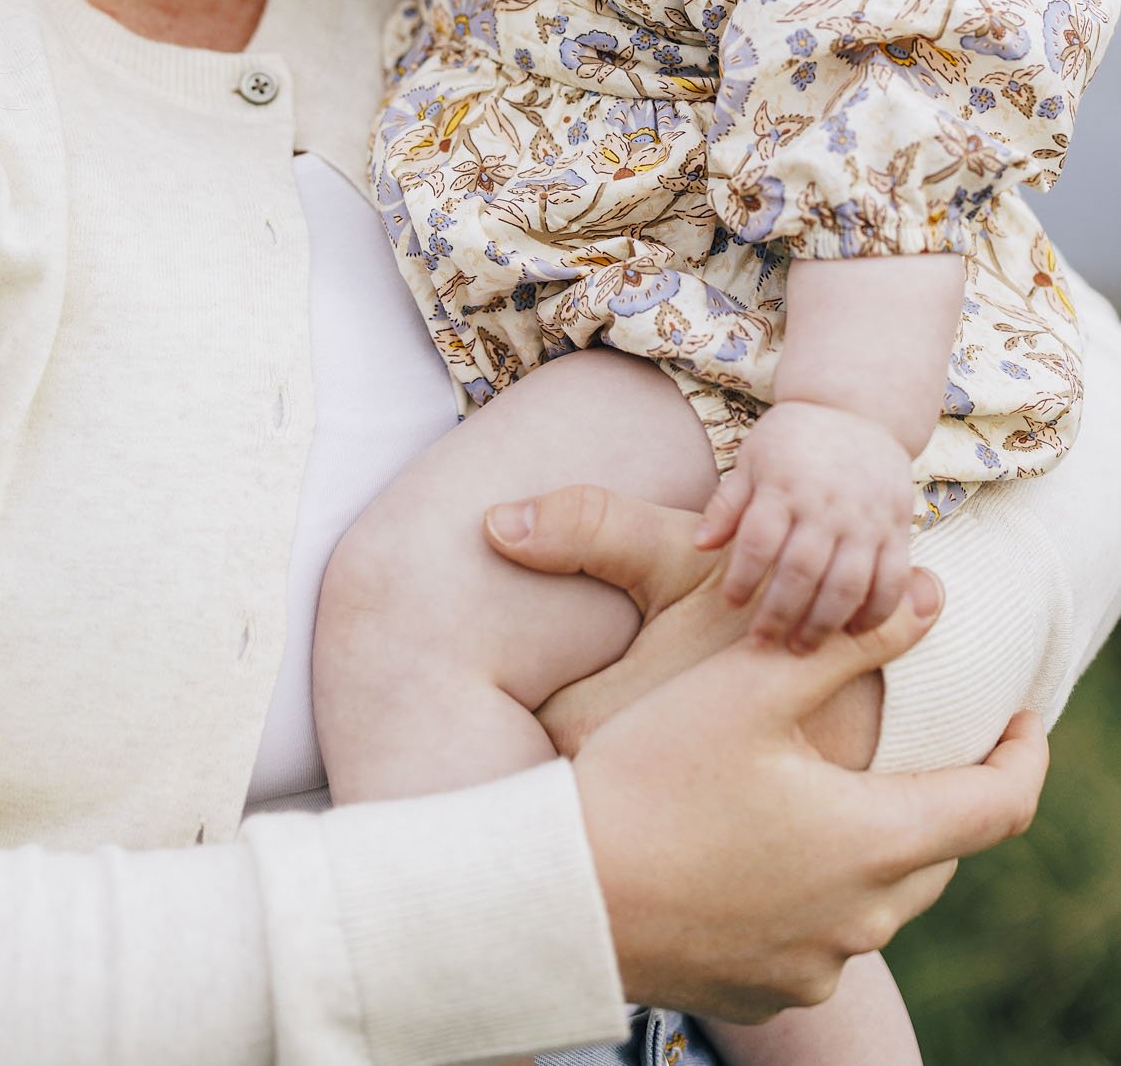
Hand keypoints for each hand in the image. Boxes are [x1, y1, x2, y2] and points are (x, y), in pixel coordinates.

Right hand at [486, 484, 1045, 1021]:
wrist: (561, 894)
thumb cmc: (652, 775)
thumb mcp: (751, 687)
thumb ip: (850, 640)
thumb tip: (933, 596)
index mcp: (875, 841)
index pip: (999, 806)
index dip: (1024, 756)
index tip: (1024, 717)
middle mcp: (862, 919)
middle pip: (938, 851)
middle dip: (939, 792)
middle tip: (913, 739)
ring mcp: (815, 964)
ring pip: (879, 897)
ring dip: (872, 842)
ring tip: (829, 786)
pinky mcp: (767, 989)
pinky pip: (821, 938)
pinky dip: (816, 891)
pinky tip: (762, 848)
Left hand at [696, 401, 915, 649]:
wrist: (858, 409)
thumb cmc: (794, 439)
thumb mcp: (753, 458)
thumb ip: (728, 503)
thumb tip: (700, 545)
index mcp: (784, 485)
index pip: (759, 541)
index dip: (742, 577)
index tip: (731, 603)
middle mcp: (827, 504)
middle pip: (801, 571)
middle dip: (779, 613)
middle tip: (762, 643)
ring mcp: (866, 518)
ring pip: (847, 584)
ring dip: (824, 623)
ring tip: (803, 648)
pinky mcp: (897, 527)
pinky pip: (892, 579)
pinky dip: (876, 611)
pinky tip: (855, 630)